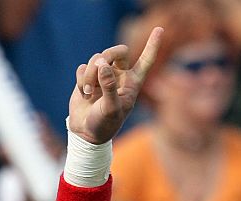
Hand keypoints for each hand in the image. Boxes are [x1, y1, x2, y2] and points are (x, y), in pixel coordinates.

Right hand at [68, 27, 162, 143]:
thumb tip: (103, 65)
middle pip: (117, 51)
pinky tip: (83, 93)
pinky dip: (81, 78)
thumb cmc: (105, 124)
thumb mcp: (111, 108)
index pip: (146, 60)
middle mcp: (120, 76)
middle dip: (107, 55)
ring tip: (88, 92)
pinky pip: (82, 67)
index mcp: (133, 83)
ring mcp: (103, 76)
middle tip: (99, 67)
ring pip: (96, 59)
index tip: (160, 29)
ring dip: (90, 74)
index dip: (152, 45)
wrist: (86, 131)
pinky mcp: (87, 77)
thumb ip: (108, 87)